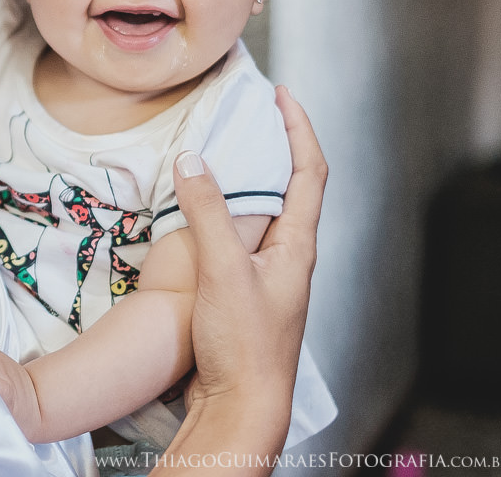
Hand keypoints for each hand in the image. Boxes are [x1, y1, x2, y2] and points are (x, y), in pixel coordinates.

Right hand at [171, 86, 325, 442]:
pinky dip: (223, 211)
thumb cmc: (244, 343)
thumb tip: (191, 159)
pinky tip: (198, 213)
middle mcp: (289, 256)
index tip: (281, 94)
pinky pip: (238, 237)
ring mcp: (268, 275)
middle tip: (249, 114)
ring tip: (221, 152)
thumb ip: (207, 213)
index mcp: (297, 245)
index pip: (310, 171)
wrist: (241, 406)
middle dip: (274, 145)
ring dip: (248, 178)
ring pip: (263, 213)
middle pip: (291, 186)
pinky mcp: (243, 292)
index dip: (298, 128)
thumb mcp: (224, 270)